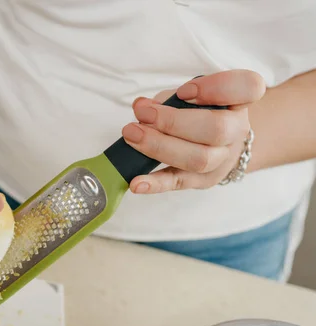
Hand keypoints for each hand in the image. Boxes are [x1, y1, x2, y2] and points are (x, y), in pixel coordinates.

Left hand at [122, 70, 265, 193]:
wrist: (223, 145)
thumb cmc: (202, 113)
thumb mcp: (194, 96)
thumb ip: (171, 98)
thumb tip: (142, 107)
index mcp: (239, 102)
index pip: (247, 87)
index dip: (215, 88)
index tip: (184, 91)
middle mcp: (236, 132)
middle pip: (215, 129)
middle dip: (173, 121)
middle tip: (142, 114)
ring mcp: (221, 159)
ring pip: (198, 159)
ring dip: (159, 146)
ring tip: (131, 135)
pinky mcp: (201, 180)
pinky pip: (178, 183)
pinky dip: (155, 184)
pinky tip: (135, 183)